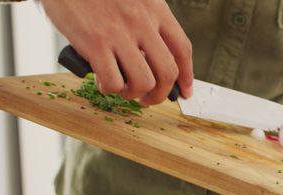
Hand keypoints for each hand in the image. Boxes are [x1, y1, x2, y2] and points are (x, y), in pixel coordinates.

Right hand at [40, 0, 192, 104]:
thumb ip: (144, 22)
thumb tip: (150, 58)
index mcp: (155, 8)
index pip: (182, 48)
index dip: (187, 75)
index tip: (185, 90)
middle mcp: (142, 21)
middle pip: (168, 71)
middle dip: (161, 94)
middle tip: (148, 98)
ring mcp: (119, 33)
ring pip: (144, 82)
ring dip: (134, 94)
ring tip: (123, 89)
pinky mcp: (95, 43)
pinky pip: (113, 81)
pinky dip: (110, 89)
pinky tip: (102, 81)